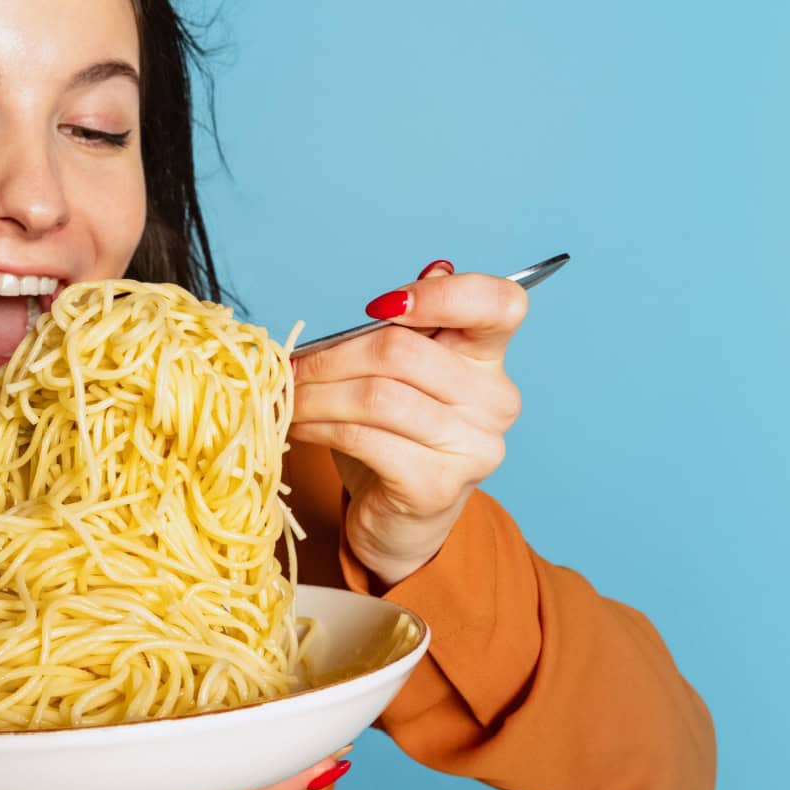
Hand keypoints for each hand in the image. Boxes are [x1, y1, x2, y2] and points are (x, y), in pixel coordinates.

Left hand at [289, 260, 528, 585]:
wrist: (399, 519)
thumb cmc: (398, 436)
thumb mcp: (405, 373)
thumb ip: (417, 324)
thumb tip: (434, 270)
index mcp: (490, 358)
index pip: (502, 303)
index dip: (445, 294)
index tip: (382, 307)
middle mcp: (496, 400)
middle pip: (402, 350)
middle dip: (331, 356)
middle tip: (292, 366)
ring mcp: (473, 446)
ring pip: (376, 396)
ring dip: (316, 395)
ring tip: (288, 398)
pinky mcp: (437, 485)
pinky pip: (365, 438)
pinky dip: (320, 427)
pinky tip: (300, 427)